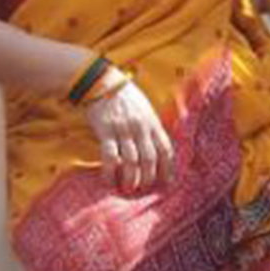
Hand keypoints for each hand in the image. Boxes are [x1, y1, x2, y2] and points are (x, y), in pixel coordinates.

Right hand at [85, 76, 174, 194]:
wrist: (101, 81)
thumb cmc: (124, 96)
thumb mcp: (144, 108)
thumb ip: (151, 127)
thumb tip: (157, 148)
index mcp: (152, 122)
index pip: (165, 149)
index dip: (168, 168)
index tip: (168, 182)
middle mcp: (140, 127)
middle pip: (150, 158)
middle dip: (149, 177)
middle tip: (145, 189)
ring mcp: (123, 129)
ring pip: (132, 160)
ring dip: (131, 178)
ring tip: (129, 188)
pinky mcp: (105, 130)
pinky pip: (110, 156)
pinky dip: (110, 171)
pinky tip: (109, 180)